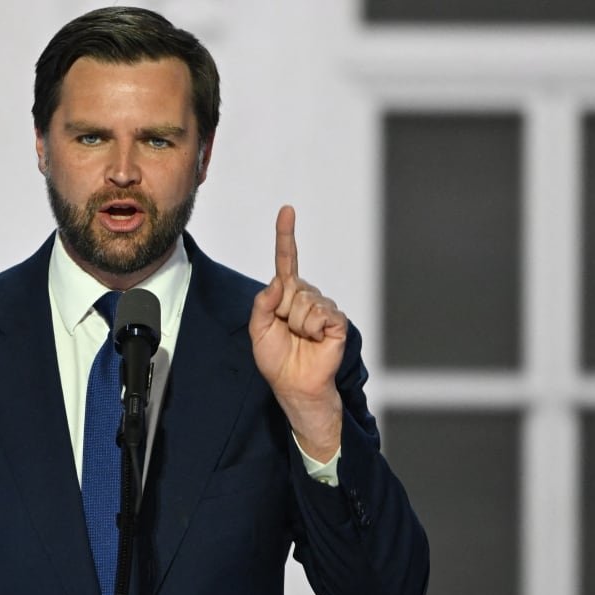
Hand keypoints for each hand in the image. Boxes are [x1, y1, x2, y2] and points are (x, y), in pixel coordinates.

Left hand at [249, 205, 346, 461]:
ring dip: (297, 325)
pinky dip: (313, 329)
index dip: (286, 235)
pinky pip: (320, 314)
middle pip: (292, 287)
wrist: (294, 384)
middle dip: (283, 312)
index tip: (287, 210)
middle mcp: (306, 296)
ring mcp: (323, 307)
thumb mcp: (258, 329)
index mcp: (285, 295)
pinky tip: (315, 340)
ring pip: (305, 302)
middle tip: (287, 333)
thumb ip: (262, 303)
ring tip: (300, 340)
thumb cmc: (276, 359)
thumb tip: (277, 283)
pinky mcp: (336, 320)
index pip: (286, 260)